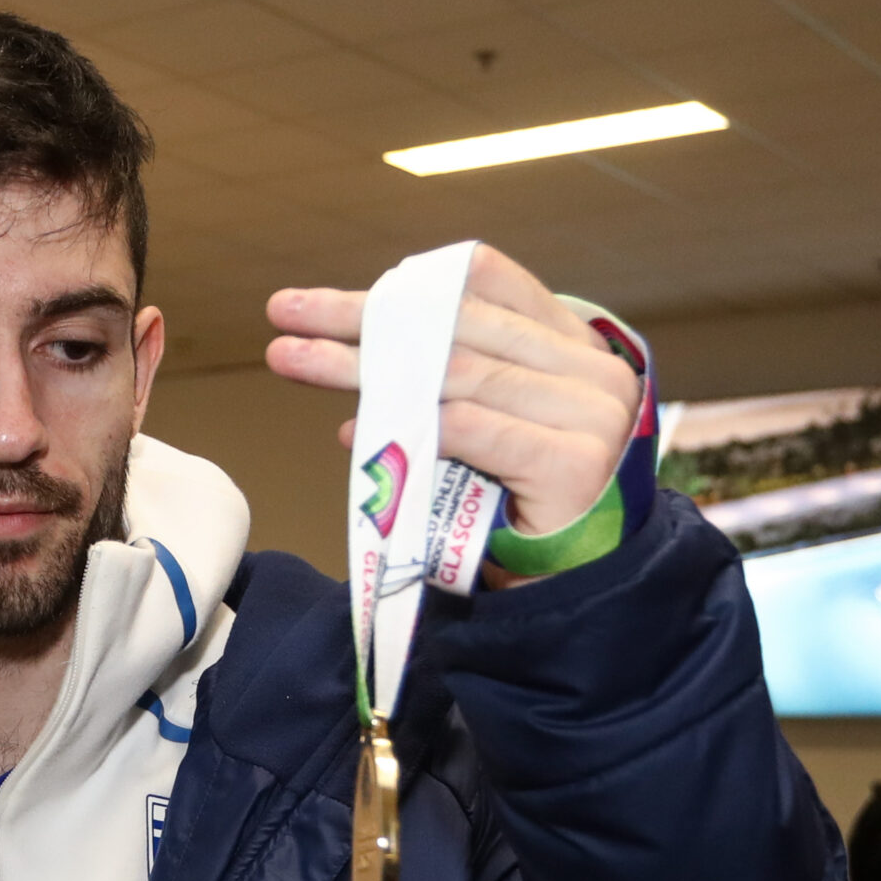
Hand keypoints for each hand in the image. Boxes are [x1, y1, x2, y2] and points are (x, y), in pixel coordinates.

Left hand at [264, 245, 641, 582]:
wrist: (579, 597)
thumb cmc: (525, 516)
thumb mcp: (489, 430)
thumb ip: (455, 381)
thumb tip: (360, 351)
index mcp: (575, 346)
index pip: (487, 283)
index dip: (404, 285)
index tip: (329, 300)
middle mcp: (593, 370)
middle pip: (457, 324)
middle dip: (363, 318)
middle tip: (287, 311)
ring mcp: (591, 414)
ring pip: (455, 374)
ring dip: (363, 367)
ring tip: (294, 358)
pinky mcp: (572, 464)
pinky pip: (474, 430)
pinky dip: (410, 426)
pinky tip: (351, 432)